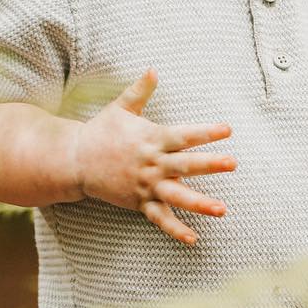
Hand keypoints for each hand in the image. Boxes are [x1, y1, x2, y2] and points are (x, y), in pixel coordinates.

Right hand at [75, 67, 235, 247]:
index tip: (227, 129)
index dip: (206, 132)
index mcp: (151, 139)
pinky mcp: (139, 202)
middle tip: (232, 163)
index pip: (184, 135)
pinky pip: (160, 218)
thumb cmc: (101, 131)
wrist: (74, 160)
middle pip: (185, 165)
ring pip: (176, 196)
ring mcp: (146, 185)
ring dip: (199, 203)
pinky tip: (194, 239)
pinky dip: (175, 229)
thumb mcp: (120, 108)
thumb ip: (140, 91)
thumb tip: (154, 69)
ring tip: (221, 210)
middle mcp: (152, 163)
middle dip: (210, 164)